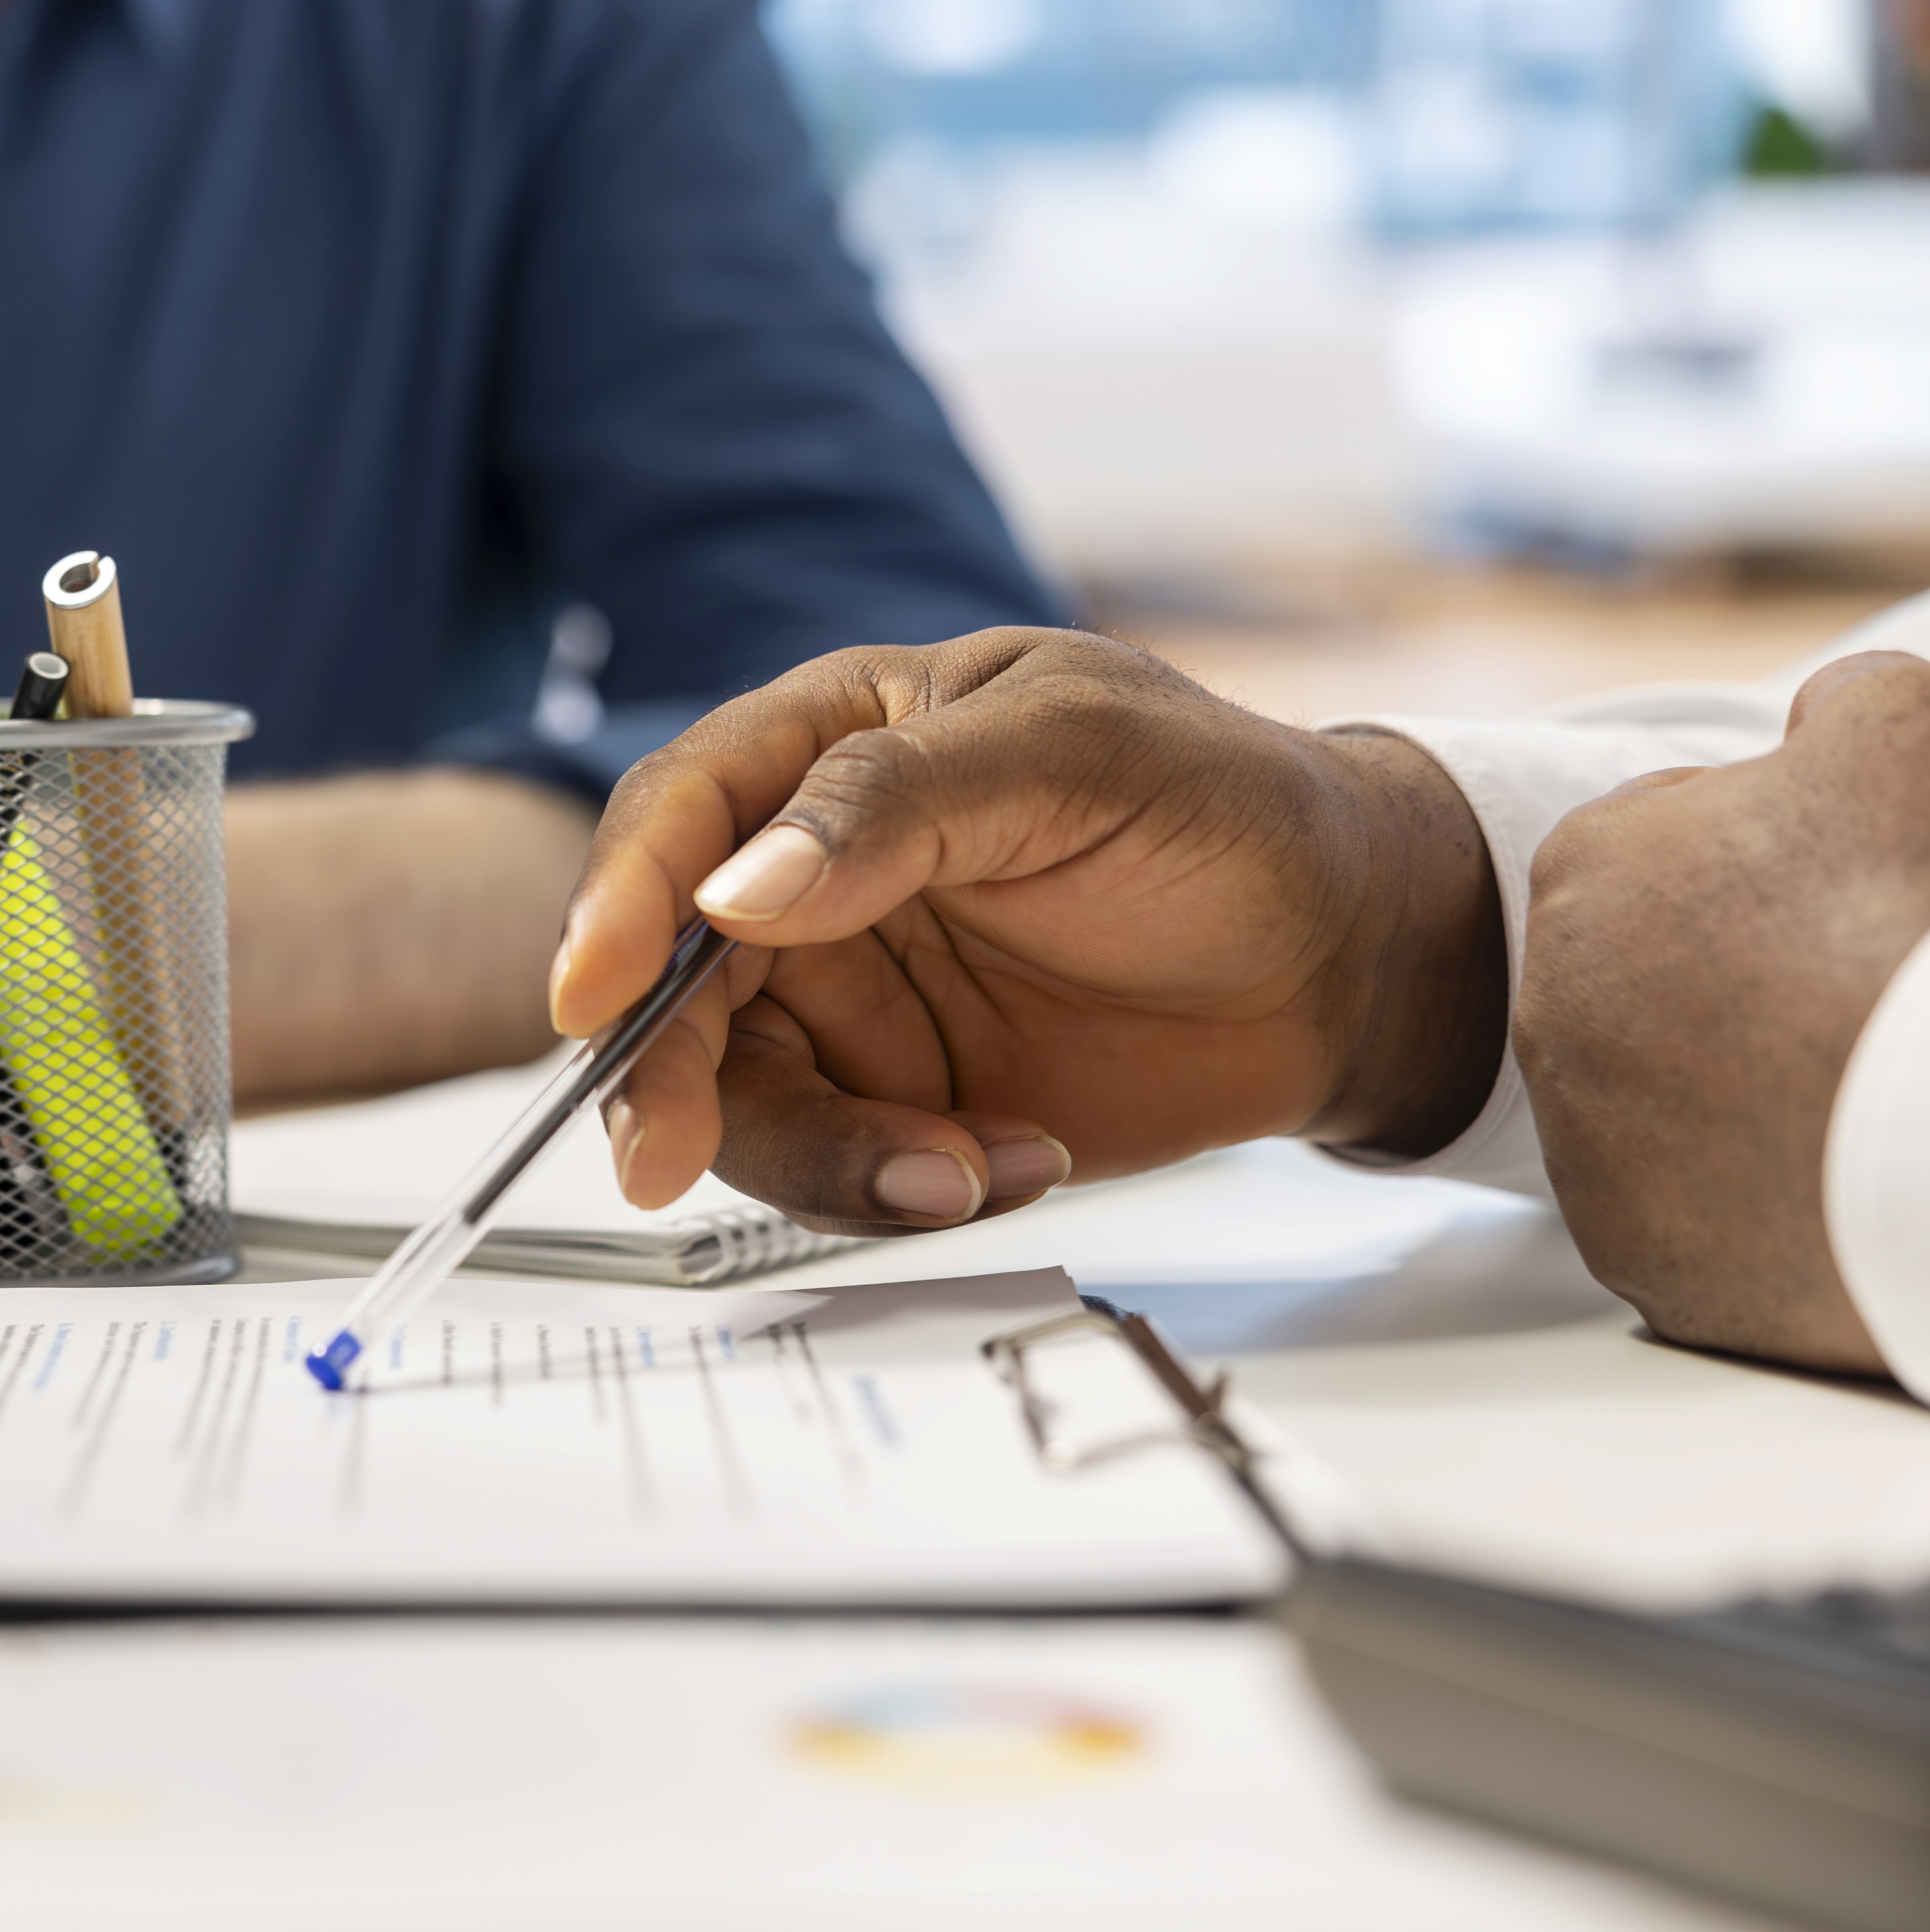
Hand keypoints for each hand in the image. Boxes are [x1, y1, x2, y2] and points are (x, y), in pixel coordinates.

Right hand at [548, 629, 1506, 1233]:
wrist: (1343, 958)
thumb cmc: (1223, 810)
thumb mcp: (1074, 752)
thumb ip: (896, 805)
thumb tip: (738, 890)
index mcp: (830, 745)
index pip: (678, 814)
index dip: (617, 903)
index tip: (589, 995)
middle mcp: (805, 875)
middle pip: (669, 982)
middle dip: (667, 1077)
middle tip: (670, 1157)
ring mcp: (842, 996)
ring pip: (735, 1097)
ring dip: (821, 1154)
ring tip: (958, 1164)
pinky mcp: (890, 1100)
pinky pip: (831, 1169)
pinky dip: (901, 1186)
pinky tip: (1012, 1157)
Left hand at [1517, 652, 1929, 1376]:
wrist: (1924, 1138)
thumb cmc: (1899, 924)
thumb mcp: (1899, 742)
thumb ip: (1857, 702)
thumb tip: (1832, 703)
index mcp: (1587, 867)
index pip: (1664, 836)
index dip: (1773, 850)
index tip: (1842, 878)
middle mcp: (1549, 1008)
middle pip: (1662, 969)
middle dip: (1750, 966)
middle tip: (1858, 976)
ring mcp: (1583, 1139)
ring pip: (1672, 1088)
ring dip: (1752, 1076)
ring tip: (1857, 1072)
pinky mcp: (1633, 1248)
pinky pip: (1694, 1207)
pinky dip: (1758, 1187)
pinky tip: (1838, 1160)